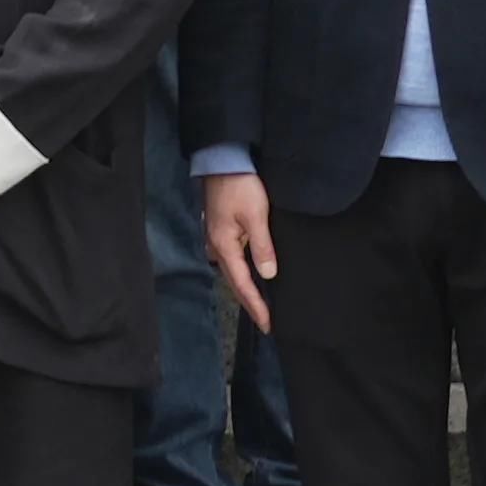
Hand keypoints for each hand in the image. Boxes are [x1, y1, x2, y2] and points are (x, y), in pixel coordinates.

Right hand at [195, 167, 277, 334]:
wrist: (223, 160)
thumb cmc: (240, 186)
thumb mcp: (256, 215)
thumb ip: (262, 247)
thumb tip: (267, 275)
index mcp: (224, 246)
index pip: (241, 284)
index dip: (256, 306)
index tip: (268, 324)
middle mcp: (217, 247)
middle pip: (234, 282)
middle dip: (250, 303)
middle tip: (266, 322)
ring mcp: (217, 239)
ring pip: (233, 272)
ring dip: (246, 289)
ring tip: (261, 304)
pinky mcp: (222, 230)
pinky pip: (234, 260)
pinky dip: (244, 273)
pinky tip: (253, 275)